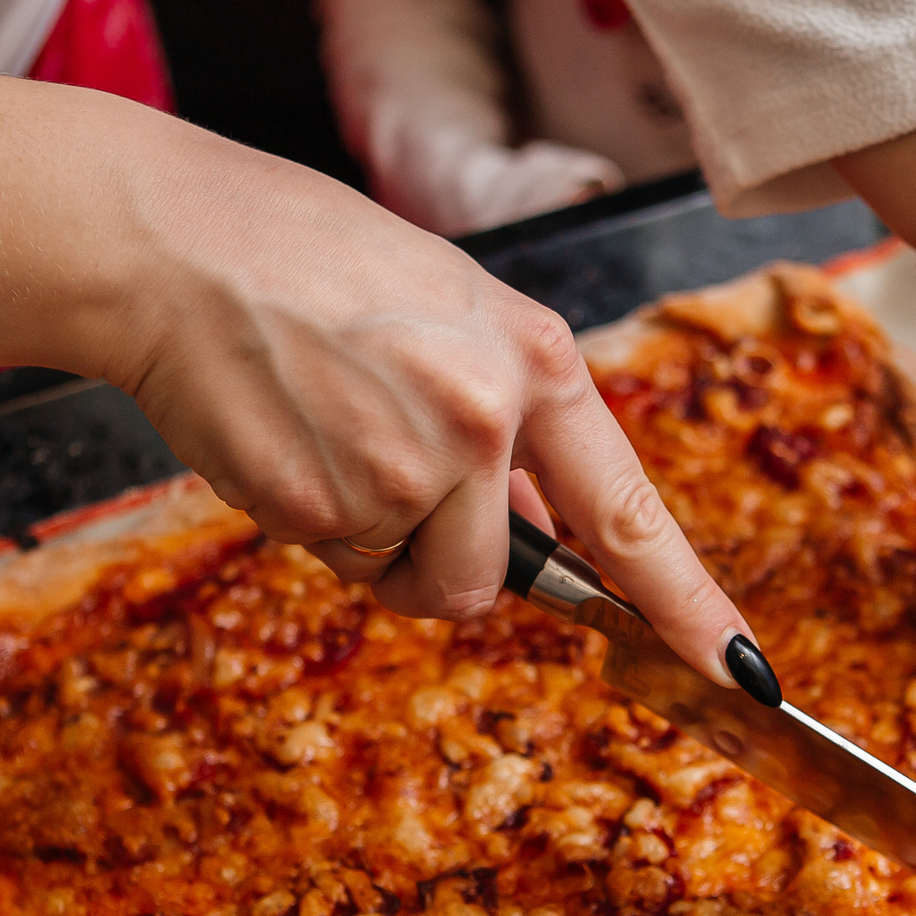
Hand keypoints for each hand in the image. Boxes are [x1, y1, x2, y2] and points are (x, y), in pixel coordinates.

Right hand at [0, 72, 761, 688]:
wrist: (176, 246)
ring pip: (407, 578)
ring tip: (324, 430)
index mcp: (534, 362)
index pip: (629, 513)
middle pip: (490, 577)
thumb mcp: (449, 308)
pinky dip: (309, 523)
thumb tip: (532, 518)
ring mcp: (404, 469)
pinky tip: (283, 436)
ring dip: (367, 539)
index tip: (739, 669)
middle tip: (376, 457)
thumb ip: (507, 413)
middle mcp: (484, 421)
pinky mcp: (322, 506)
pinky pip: (336, 564)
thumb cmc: (306, 261)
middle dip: (440, 554)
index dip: (688, 603)